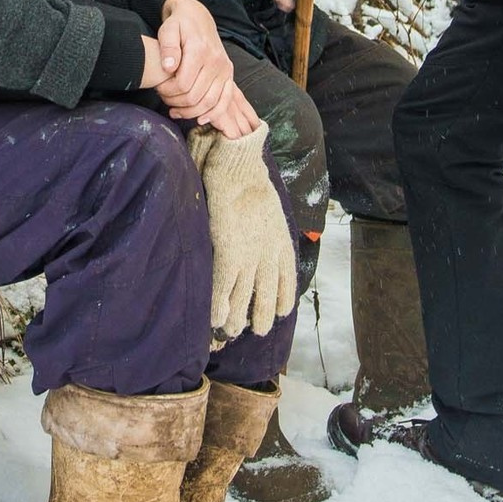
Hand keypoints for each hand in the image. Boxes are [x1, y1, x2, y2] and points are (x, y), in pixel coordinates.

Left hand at [153, 0, 258, 134]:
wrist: (199, 18)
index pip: (182, 84)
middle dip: (175, 102)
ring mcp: (225, 70)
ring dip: (191, 112)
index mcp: (199, 50)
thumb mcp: (168, 29)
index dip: (167, 92)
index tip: (158, 88)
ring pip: (209, 102)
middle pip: (195, 96)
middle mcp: (216, 61)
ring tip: (175, 110)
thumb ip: (167, 47)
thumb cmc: (180, 24)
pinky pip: (225, 101)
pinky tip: (200, 119)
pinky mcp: (229, 75)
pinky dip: (214, 113)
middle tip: (164, 98)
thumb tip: (168, 67)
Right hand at [187, 124, 297, 340]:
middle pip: (266, 297)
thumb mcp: (270, 208)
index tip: (280, 312)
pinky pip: (223, 291)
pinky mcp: (229, 256)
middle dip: (261, 317)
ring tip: (232, 331)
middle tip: (256, 330)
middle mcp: (269, 256)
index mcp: (282, 243)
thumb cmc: (250, 180)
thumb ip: (266, 225)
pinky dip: (219, 308)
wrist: (239, 169)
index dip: (281, 299)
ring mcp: (250, 258)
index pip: (286, 281)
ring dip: (238, 319)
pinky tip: (215, 320)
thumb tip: (261, 231)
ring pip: (244, 300)